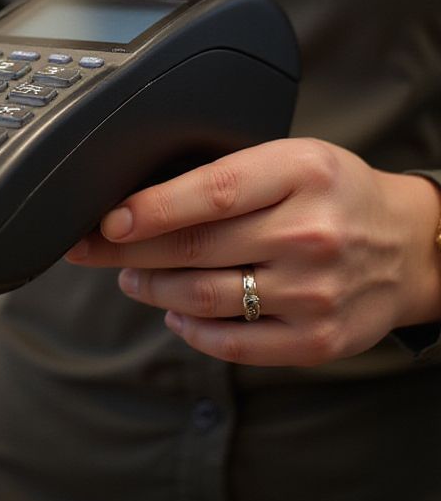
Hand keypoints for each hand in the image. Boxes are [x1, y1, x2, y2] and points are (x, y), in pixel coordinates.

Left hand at [65, 138, 440, 366]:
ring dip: (151, 288)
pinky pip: (234, 343)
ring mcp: (314, 292)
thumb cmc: (336, 193)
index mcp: (299, 174)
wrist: (411, 245)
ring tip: (131, 277)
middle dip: (126, 250)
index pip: (210, 193)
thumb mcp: (291, 158)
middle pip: (193, 247)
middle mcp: (308, 233)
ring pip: (203, 297)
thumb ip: (229, 174)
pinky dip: (191, 330)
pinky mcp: (317, 340)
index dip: (148, 210)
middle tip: (90, 248)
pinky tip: (174, 313)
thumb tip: (143, 198)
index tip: (105, 220)